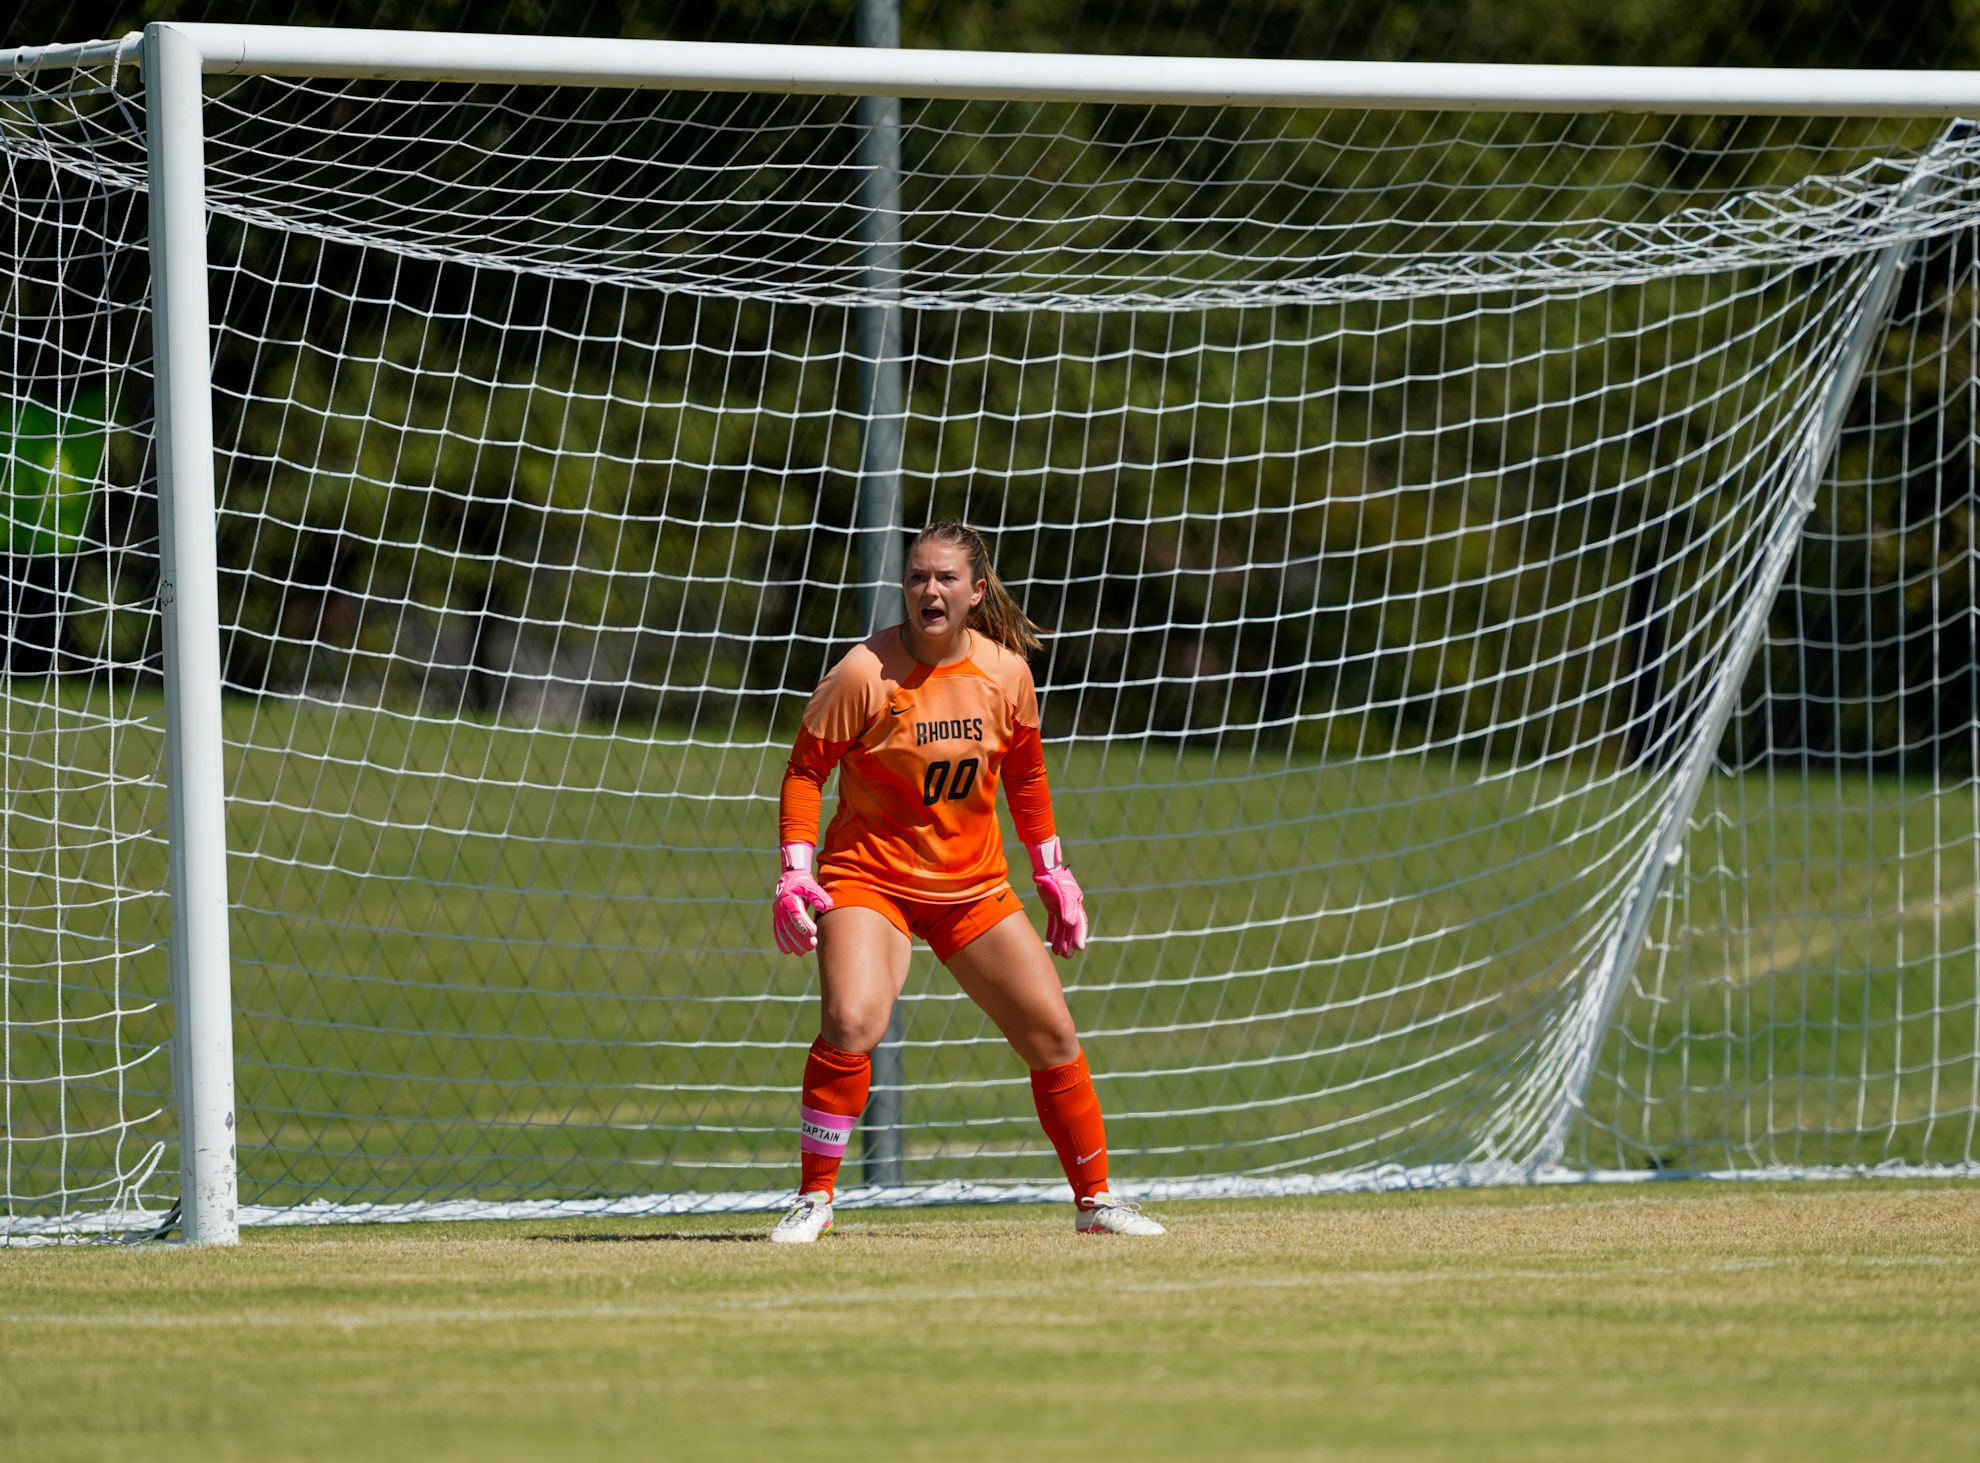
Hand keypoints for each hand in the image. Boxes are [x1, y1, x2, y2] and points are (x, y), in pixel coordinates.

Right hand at [773, 843, 833, 955]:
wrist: (790, 878)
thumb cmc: (803, 883)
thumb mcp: (811, 885)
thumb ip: (819, 895)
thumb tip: (826, 907)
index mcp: (789, 897)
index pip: (796, 914)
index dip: (803, 925)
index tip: (813, 933)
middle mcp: (780, 906)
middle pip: (789, 925)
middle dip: (799, 938)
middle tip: (811, 946)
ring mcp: (777, 913)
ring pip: (782, 931)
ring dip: (791, 943)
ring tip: (802, 952)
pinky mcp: (776, 918)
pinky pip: (777, 931)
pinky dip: (782, 942)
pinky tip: (788, 951)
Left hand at [1026, 836, 1087, 957]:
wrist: (1045, 867)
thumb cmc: (1054, 878)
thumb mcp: (1062, 892)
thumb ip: (1066, 907)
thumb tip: (1069, 923)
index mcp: (1075, 903)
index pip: (1079, 923)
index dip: (1079, 936)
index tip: (1079, 949)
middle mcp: (1070, 906)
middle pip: (1071, 928)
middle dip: (1070, 942)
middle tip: (1067, 956)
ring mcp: (1061, 906)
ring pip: (1062, 927)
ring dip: (1061, 939)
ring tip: (1058, 953)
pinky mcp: (1052, 905)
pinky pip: (1054, 921)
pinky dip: (1052, 931)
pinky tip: (1050, 941)